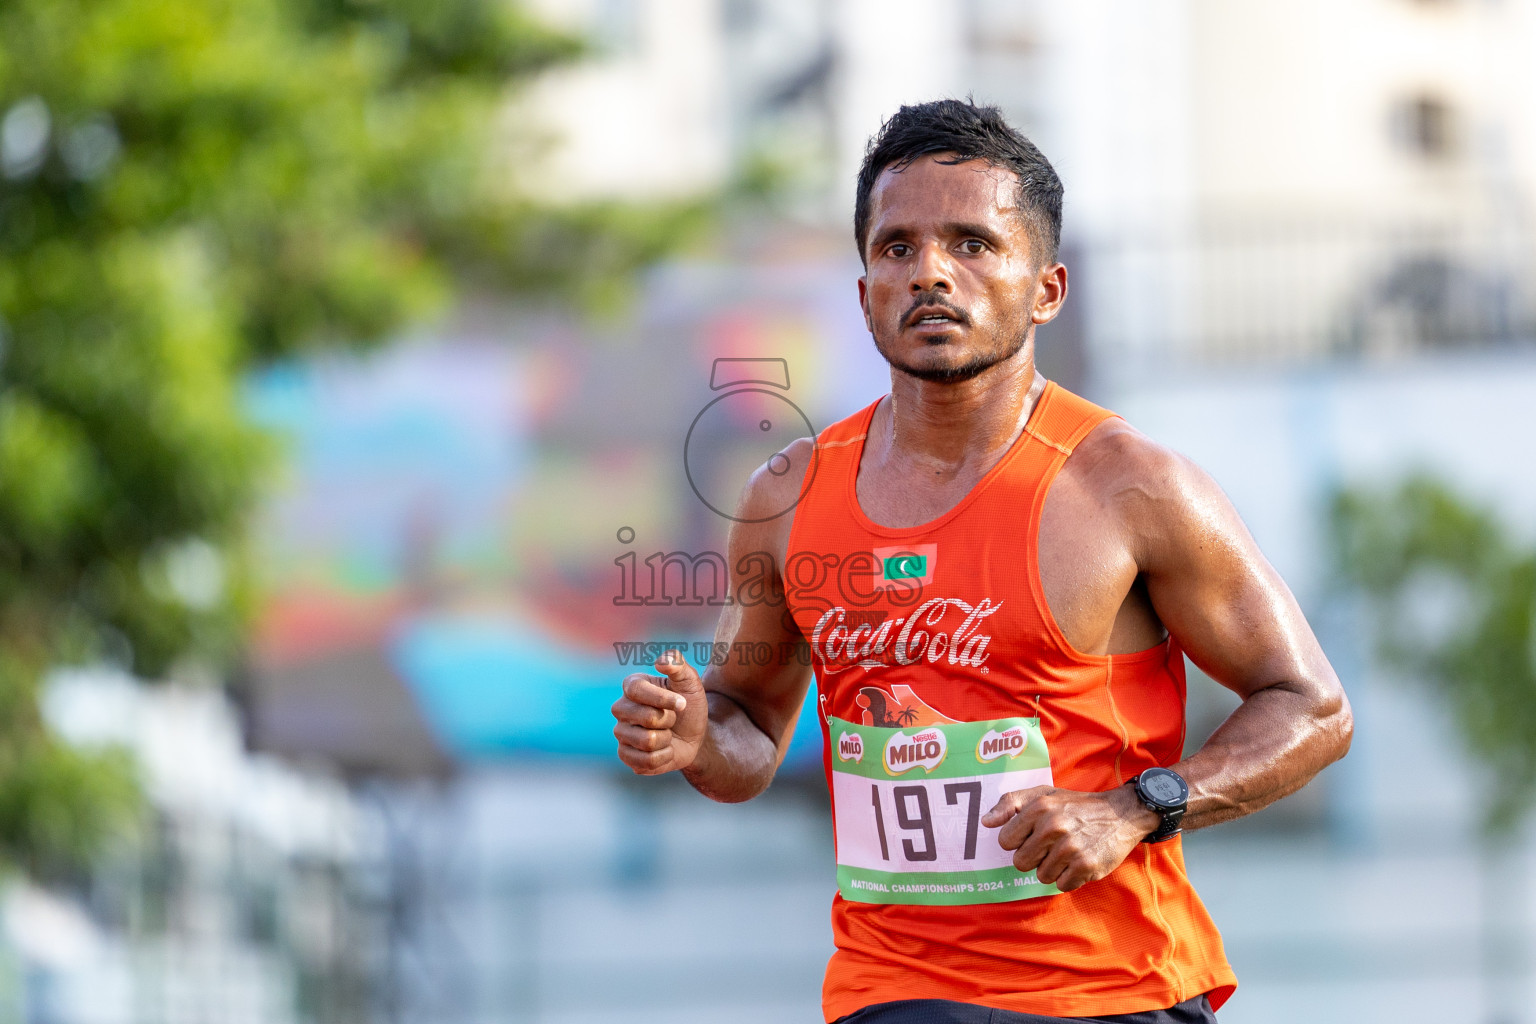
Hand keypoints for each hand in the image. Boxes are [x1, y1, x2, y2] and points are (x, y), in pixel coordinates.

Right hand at [612, 651, 709, 774]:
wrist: (694, 735)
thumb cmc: (688, 705)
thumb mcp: (690, 682)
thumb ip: (677, 665)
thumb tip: (661, 661)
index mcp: (632, 686)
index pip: (636, 690)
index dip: (663, 699)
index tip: (682, 704)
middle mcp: (620, 708)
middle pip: (646, 717)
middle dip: (669, 720)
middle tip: (672, 719)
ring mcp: (621, 733)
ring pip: (647, 741)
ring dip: (667, 740)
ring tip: (667, 734)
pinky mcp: (625, 755)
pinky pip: (645, 761)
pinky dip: (664, 757)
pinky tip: (664, 749)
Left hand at [981, 784, 1160, 891]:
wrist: (1120, 814)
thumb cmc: (1075, 805)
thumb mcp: (1043, 794)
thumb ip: (1010, 803)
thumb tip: (985, 822)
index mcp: (1040, 807)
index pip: (1005, 841)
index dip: (1017, 841)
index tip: (1031, 836)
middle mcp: (1053, 827)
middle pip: (1020, 863)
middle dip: (1033, 857)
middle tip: (1050, 846)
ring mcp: (1070, 848)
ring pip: (1041, 876)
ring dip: (1052, 868)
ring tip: (1066, 852)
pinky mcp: (1086, 866)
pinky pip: (1061, 885)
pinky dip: (1068, 878)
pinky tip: (1078, 861)